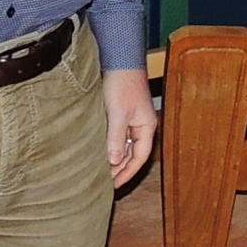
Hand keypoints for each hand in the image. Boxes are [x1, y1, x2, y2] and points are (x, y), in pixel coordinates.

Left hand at [103, 67, 156, 186]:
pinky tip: (101, 152)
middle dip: (121, 169)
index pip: (139, 158)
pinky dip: (111, 146)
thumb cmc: (122, 84)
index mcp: (146, 127)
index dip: (127, 173)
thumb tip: (115, 162)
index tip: (114, 186)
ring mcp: (133, 120)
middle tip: (106, 183)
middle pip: (133, 154)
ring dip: (115, 158)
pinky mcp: (122, 113)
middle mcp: (142, 126)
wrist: (120, 60)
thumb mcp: (118, 113)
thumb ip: (116, 138)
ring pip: (125, 146)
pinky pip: (119, 136)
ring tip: (102, 171)